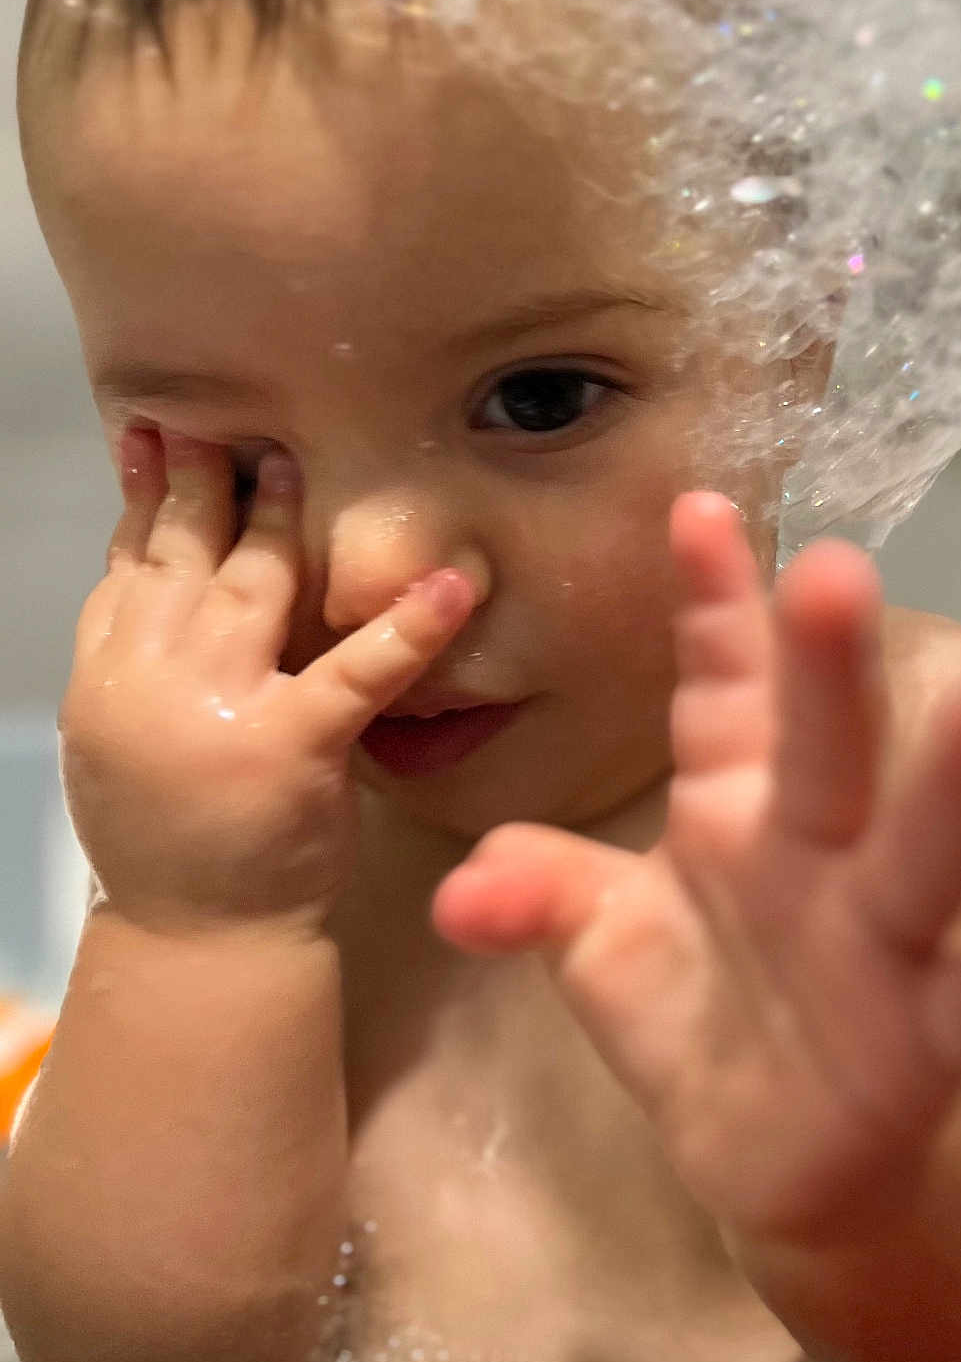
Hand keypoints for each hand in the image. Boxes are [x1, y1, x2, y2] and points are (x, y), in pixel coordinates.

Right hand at [58, 426, 473, 930]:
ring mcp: (220, 709)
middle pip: (185, 556)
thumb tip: (152, 554)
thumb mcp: (118, 734)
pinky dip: (407, 626)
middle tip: (232, 425)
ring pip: (254, 588)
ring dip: (280, 519)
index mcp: (107, 675)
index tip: (162, 434)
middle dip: (208, 484)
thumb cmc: (172, 831)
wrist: (198, 936)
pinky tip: (452, 585)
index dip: (148, 495)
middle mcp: (150, 680)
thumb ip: (136, 651)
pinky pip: (358, 673)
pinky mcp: (293, 747)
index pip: (130, 563)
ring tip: (301, 460)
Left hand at [433, 492, 960, 1247]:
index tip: (693, 510)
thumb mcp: (606, 944)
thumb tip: (461, 891)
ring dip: (955, 787)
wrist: (795, 1151)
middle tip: (835, 569)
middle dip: (827, 666)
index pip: (726, 689)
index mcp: (739, 804)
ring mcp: (884, 941)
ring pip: (921, 856)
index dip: (713, 606)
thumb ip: (543, 896)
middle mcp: (820, 849)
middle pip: (826, 750)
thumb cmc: (704, 1010)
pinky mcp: (936, 1042)